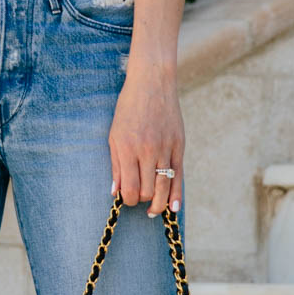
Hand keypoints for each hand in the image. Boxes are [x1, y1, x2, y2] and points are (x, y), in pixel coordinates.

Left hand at [108, 67, 182, 217]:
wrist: (152, 83)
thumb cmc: (128, 108)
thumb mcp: (114, 135)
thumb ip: (115, 165)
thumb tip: (115, 192)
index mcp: (127, 149)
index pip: (130, 188)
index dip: (128, 200)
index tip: (126, 198)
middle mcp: (147, 151)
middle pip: (148, 191)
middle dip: (142, 202)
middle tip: (139, 203)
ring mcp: (165, 148)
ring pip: (165, 187)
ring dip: (159, 204)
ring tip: (154, 210)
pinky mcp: (179, 145)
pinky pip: (179, 175)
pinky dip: (176, 195)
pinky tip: (174, 207)